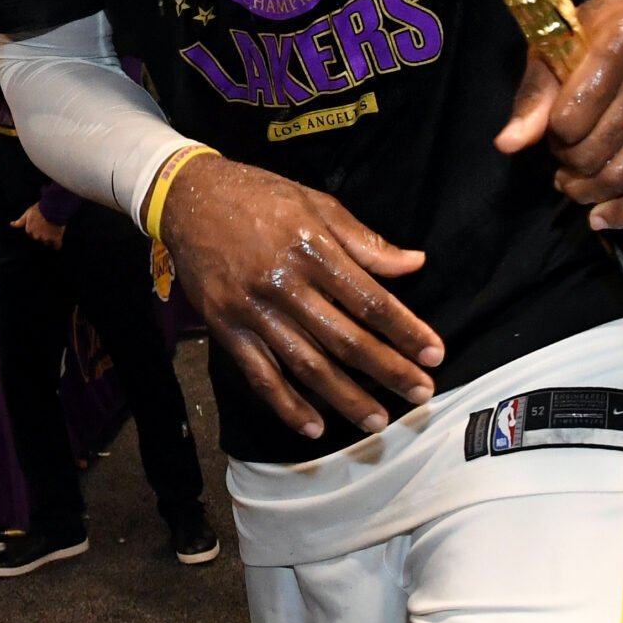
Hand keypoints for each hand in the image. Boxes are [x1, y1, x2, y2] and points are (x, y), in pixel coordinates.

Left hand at [11, 203, 65, 248]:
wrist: (52, 207)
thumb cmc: (39, 209)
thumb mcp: (27, 213)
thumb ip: (20, 221)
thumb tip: (11, 224)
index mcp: (29, 230)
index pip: (32, 235)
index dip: (36, 230)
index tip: (40, 225)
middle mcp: (37, 236)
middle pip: (39, 239)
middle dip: (42, 235)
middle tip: (47, 227)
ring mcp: (46, 238)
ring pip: (47, 243)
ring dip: (49, 239)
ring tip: (53, 231)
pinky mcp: (56, 239)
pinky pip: (57, 246)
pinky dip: (57, 245)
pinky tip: (58, 243)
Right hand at [156, 155, 442, 438]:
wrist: (187, 197)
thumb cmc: (259, 196)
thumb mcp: (316, 203)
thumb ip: (365, 241)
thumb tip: (414, 263)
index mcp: (311, 247)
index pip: (369, 298)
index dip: (405, 329)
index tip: (435, 353)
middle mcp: (284, 282)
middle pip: (344, 339)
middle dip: (388, 370)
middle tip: (421, 393)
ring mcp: (252, 309)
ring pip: (306, 364)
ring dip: (345, 397)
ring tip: (377, 420)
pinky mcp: (225, 328)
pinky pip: (260, 375)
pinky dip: (287, 405)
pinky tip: (314, 426)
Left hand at [496, 0, 622, 230]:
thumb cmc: (605, 27)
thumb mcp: (559, 44)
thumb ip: (534, 95)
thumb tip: (507, 145)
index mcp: (620, 39)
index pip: (571, 116)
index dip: (553, 137)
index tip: (552, 133)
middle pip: (600, 148)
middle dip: (571, 167)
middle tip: (562, 163)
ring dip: (594, 192)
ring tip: (575, 188)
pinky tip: (606, 218)